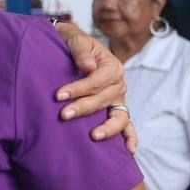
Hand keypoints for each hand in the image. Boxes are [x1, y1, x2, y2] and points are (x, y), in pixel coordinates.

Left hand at [53, 22, 136, 151]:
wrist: (71, 45)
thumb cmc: (72, 42)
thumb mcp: (74, 39)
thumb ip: (81, 50)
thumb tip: (88, 66)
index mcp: (111, 65)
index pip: (98, 80)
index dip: (79, 88)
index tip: (59, 95)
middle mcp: (118, 84)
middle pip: (104, 99)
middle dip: (84, 108)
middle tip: (63, 115)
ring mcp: (118, 99)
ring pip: (118, 116)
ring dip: (107, 127)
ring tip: (93, 136)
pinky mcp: (115, 109)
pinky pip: (126, 124)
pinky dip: (130, 137)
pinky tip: (129, 151)